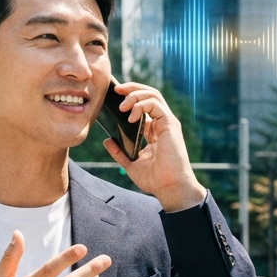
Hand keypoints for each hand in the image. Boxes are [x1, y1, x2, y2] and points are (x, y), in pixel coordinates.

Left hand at [102, 82, 205, 211]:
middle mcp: (162, 124)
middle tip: (117, 90)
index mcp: (154, 131)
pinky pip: (155, 104)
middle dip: (132, 88)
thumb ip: (119, 152)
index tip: (114, 98)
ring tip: (122, 104)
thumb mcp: (131, 164)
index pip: (143, 106)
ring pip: (153, 95)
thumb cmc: (156, 180)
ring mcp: (167, 123)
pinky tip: (130, 116)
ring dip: (135, 94)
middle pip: (149, 95)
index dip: (130, 98)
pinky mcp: (170, 124)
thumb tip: (106, 140)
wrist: (170, 188)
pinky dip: (141, 105)